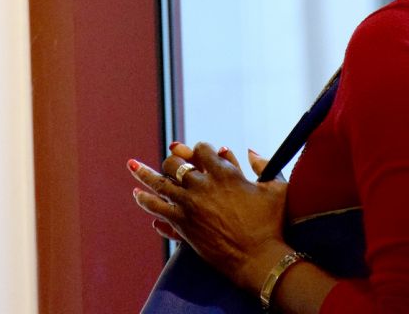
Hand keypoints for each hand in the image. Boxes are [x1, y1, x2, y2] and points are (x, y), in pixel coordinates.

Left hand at [127, 142, 289, 290]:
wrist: (258, 258)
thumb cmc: (271, 224)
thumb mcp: (276, 189)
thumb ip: (264, 166)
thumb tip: (250, 151)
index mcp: (224, 173)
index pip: (202, 150)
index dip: (198, 149)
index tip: (197, 152)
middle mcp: (202, 185)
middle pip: (177, 164)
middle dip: (173, 160)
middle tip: (170, 161)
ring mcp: (189, 205)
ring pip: (160, 183)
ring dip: (145, 173)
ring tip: (132, 165)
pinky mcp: (182, 224)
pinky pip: (157, 209)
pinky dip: (146, 200)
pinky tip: (137, 194)